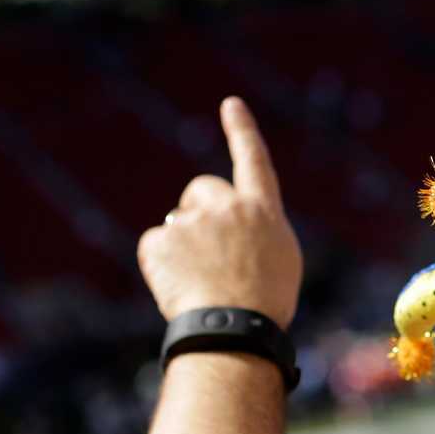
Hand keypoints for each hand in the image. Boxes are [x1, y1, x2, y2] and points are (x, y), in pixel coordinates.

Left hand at [138, 98, 302, 327]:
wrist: (234, 329)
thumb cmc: (264, 304)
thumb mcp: (278, 259)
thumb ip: (255, 229)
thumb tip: (226, 222)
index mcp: (262, 211)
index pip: (253, 160)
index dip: (242, 131)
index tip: (231, 104)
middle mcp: (228, 206)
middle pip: (203, 189)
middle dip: (199, 208)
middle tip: (206, 248)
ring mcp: (192, 221)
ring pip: (178, 222)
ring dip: (184, 245)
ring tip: (200, 282)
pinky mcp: (160, 240)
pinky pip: (155, 245)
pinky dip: (161, 266)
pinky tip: (179, 287)